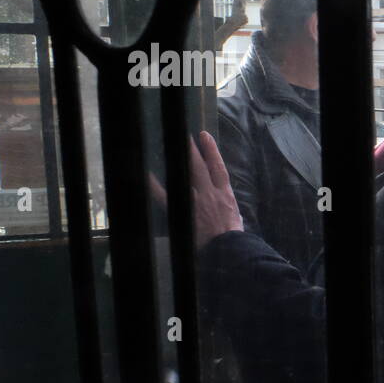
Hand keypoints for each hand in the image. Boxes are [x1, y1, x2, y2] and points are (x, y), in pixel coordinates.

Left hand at [151, 131, 244, 248]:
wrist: (227, 247)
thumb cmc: (233, 235)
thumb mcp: (236, 218)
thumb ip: (230, 208)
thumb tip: (228, 207)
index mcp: (225, 194)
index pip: (218, 166)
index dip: (211, 150)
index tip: (205, 136)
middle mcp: (210, 192)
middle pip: (200, 165)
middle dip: (192, 149)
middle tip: (184, 135)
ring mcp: (196, 200)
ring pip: (185, 175)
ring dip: (178, 160)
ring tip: (170, 146)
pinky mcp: (183, 210)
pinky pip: (166, 195)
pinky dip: (155, 185)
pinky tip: (147, 174)